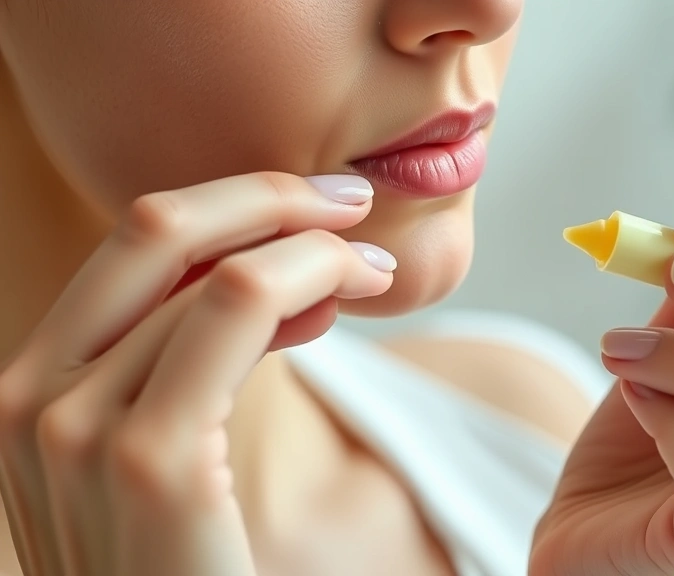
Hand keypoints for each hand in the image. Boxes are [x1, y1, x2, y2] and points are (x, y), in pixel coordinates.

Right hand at [0, 173, 393, 575]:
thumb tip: (261, 280)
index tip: (315, 216)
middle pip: (152, 228)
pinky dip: (308, 279)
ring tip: (371, 269)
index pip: (131, 250)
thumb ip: (184, 369)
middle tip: (351, 206)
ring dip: (307, 245)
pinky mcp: (148, 462)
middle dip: (267, 197)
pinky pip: (238, 310)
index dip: (232, 210)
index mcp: (31, 394)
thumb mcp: (165, 462)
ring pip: (211, 265)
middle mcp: (27, 400)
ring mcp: (73, 430)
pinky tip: (352, 300)